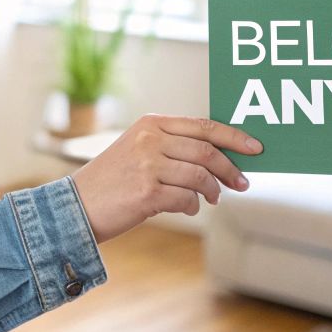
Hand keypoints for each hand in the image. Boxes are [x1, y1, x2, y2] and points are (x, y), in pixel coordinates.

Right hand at [70, 114, 261, 242]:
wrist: (75, 206)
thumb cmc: (113, 181)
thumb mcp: (139, 150)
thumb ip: (174, 147)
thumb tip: (219, 158)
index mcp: (151, 123)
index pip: (203, 125)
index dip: (234, 137)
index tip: (255, 148)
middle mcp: (151, 139)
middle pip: (207, 151)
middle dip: (231, 169)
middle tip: (242, 183)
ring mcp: (148, 164)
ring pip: (201, 177)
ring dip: (213, 191)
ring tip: (213, 199)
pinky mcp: (147, 191)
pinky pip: (187, 199)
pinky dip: (193, 206)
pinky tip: (189, 208)